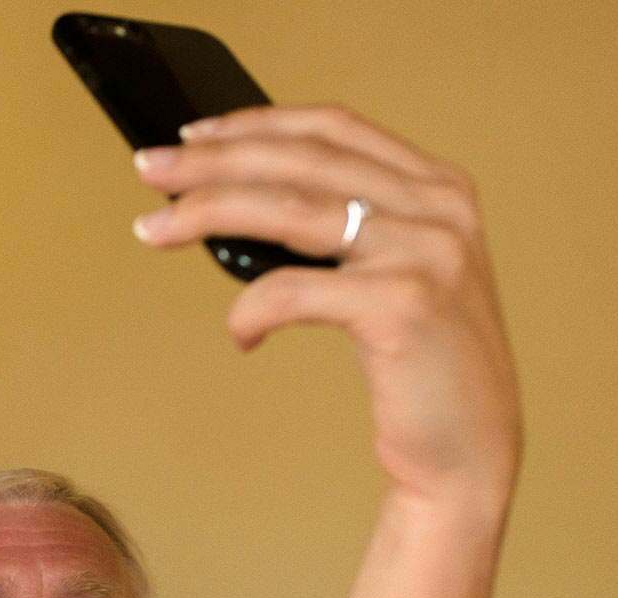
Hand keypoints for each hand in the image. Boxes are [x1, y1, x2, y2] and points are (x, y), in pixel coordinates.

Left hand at [129, 105, 520, 510]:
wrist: (467, 453)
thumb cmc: (418, 368)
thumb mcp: (391, 275)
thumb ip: (344, 230)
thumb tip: (239, 203)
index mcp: (438, 188)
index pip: (333, 128)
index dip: (257, 123)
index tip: (193, 135)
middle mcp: (439, 208)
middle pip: (302, 159)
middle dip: (214, 160)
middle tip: (150, 169)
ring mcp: (427, 253)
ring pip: (291, 209)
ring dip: (208, 212)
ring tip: (153, 228)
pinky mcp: (404, 306)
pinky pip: (294, 291)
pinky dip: (250, 310)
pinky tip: (240, 334)